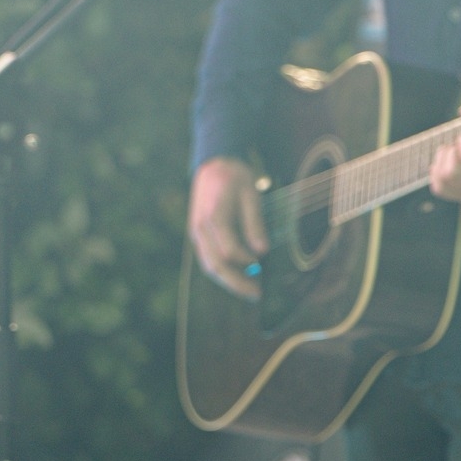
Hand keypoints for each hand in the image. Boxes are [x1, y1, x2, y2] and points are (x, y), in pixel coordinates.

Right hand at [190, 157, 267, 300]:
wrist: (213, 165)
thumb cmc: (236, 177)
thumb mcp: (251, 194)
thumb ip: (255, 222)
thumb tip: (263, 251)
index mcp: (214, 216)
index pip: (229, 250)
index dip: (247, 262)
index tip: (264, 267)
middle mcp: (201, 229)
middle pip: (215, 264)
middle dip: (237, 283)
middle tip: (257, 295)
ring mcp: (196, 233)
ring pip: (209, 266)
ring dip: (229, 282)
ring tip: (250, 291)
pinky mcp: (198, 236)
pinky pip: (208, 259)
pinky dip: (222, 272)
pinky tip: (239, 277)